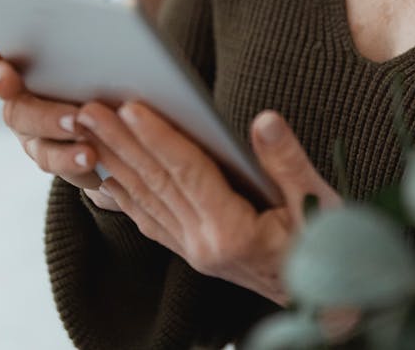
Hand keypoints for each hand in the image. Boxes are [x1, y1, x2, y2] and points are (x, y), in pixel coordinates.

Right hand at [0, 35, 115, 206]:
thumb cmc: (106, 65)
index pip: (2, 57)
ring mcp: (37, 138)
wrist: (121, 112)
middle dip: (42, 112)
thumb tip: (114, 9)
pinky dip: (77, 167)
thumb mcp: (99, 43)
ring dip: (63, 145)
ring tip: (89, 143)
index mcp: (26, 69)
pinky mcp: (61, 163)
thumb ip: (90, 28)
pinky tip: (95, 163)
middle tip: (71, 111)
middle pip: (19, 110)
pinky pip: (64, 170)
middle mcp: (23, 104)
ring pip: (40, 146)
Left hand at [75, 101, 340, 303]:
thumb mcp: (318, 203)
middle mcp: (203, 245)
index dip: (158, 137)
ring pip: (144, 198)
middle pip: (154, 182)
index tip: (130, 106)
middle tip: (87, 107)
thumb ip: (288, 162)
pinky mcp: (193, 252)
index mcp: (232, 232)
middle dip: (119, 141)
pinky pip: (149, 218)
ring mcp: (194, 252)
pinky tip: (103, 175)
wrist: (326, 307)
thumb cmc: (328, 247)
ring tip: (86, 127)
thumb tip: (264, 121)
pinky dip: (123, 193)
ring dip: (113, 159)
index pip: (186, 174)